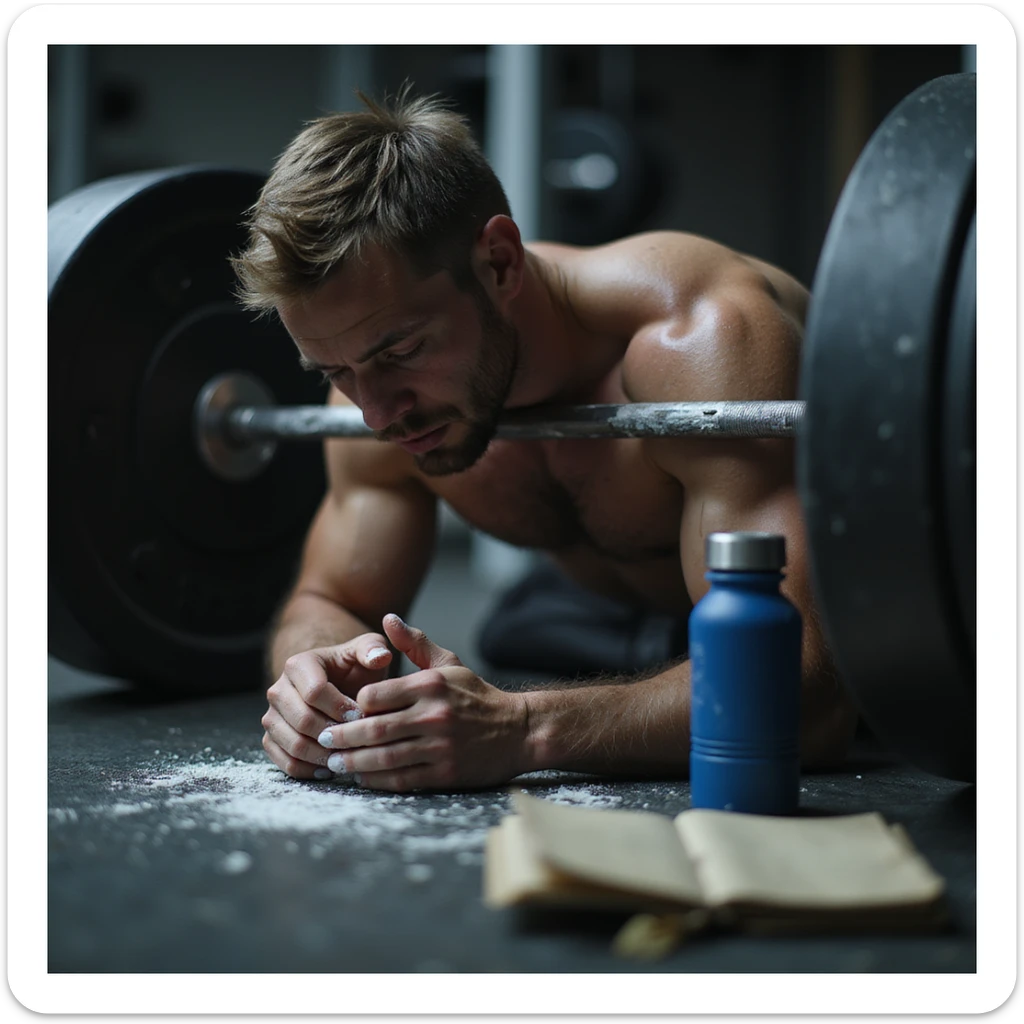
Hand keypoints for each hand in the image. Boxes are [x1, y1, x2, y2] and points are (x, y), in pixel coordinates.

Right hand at [262, 634, 393, 779]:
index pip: (314, 692)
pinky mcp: (272, 739)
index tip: (362, 715)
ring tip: (348, 755)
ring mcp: (272, 716)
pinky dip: (308, 770)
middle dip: (334, 734)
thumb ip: (373, 648)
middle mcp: (278, 690)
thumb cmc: (353, 668)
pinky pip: (285, 762)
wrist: (336, 684)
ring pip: (293, 744)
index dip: (340, 708)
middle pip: (302, 720)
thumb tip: (381, 656)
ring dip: (323, 755)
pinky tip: (330, 768)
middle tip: (357, 740)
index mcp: (298, 665)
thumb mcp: (365, 651)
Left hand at [316, 614, 528, 791]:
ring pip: (384, 757)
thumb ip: (415, 643)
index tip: (340, 711)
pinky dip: (377, 780)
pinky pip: (402, 778)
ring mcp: (440, 746)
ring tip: (335, 763)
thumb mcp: (449, 663)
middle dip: (343, 738)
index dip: (354, 706)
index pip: (375, 696)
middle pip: (374, 729)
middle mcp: (434, 715)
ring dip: (353, 763)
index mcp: (430, 685)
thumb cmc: (477, 696)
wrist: (519, 731)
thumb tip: (387, 619)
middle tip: (324, 741)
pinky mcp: (446, 772)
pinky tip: (363, 777)